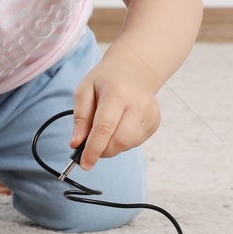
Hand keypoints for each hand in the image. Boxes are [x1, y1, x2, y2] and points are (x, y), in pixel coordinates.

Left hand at [69, 54, 159, 169]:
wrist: (133, 69)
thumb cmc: (105, 80)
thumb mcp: (84, 91)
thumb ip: (80, 118)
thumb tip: (76, 144)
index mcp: (118, 93)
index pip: (104, 128)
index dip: (93, 149)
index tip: (84, 164)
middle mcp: (139, 103)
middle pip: (118, 141)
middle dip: (101, 150)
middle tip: (91, 144)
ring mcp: (150, 113)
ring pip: (127, 145)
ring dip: (111, 146)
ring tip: (106, 128)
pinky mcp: (155, 122)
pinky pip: (135, 143)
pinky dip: (122, 142)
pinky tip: (120, 126)